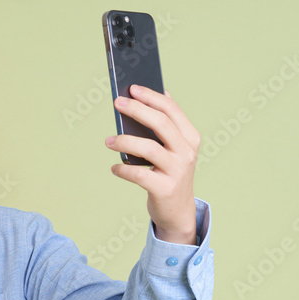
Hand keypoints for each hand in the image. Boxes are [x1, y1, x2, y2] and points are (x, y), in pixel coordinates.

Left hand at [104, 85, 199, 244]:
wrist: (178, 211)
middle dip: (137, 110)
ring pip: (148, 148)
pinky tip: (114, 168)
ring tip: (108, 141)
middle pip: (161, 124)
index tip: (132, 88)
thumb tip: (147, 98)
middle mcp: (186, 152)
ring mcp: (177, 171)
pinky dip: (123, 169)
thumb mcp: (173, 149)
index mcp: (190, 138)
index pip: (171, 110)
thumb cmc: (169, 174)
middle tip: (117, 103)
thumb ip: (164, 127)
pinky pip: (139, 175)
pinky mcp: (164, 189)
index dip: (151, 97)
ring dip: (124, 141)